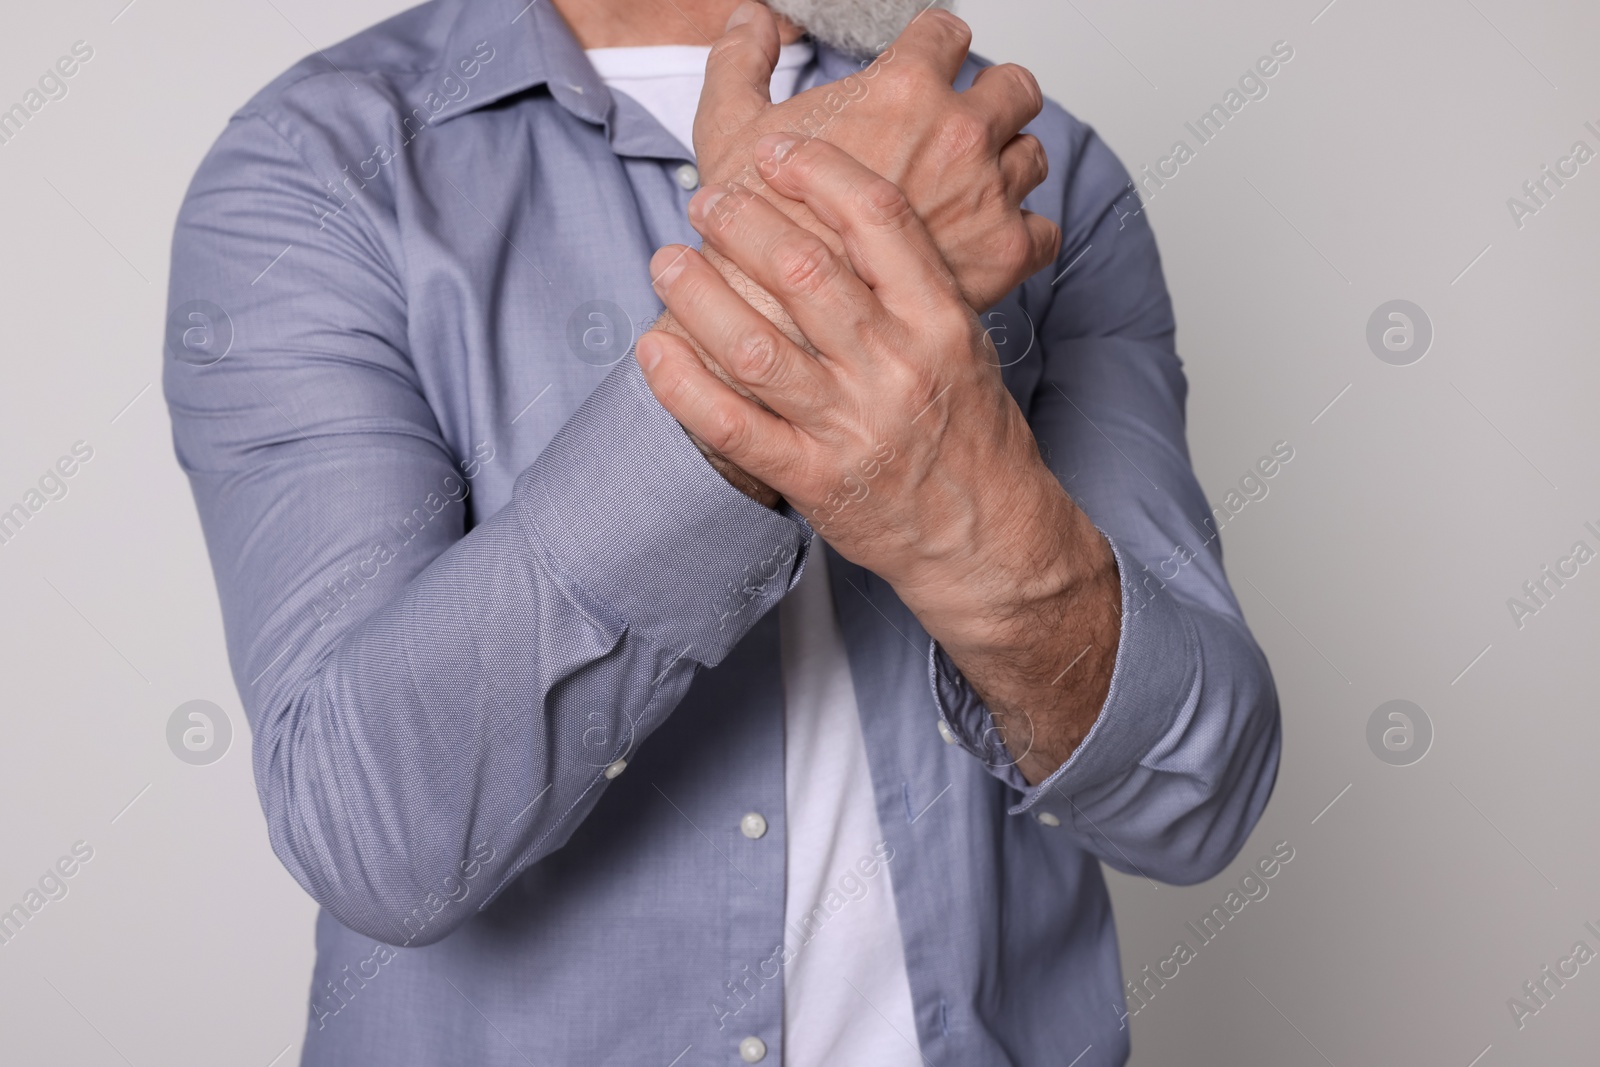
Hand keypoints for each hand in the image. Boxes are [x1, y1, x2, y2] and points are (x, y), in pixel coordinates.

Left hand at [655, 2, 1059, 504]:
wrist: (987, 538)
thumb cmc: (973, 436)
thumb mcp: (968, 343)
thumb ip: (913, 282)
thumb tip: (845, 212)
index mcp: (939, 321)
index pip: (878, 218)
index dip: (817, 172)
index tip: (775, 153)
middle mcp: (895, 367)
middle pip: (804, 269)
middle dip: (741, 222)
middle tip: (708, 202)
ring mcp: (851, 426)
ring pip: (755, 345)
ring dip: (696, 294)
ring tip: (667, 263)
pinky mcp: (813, 479)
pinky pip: (733, 427)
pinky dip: (683, 387)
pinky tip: (652, 351)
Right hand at [696, 2, 1058, 310]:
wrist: (782, 322)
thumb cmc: (758, 232)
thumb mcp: (727, 131)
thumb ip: (738, 63)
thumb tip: (749, 20)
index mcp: (903, 89)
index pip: (946, 33)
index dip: (933, 50)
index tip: (924, 72)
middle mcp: (959, 133)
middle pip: (1013, 88)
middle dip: (991, 102)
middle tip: (960, 131)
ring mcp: (989, 193)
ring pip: (1032, 155)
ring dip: (1006, 168)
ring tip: (969, 192)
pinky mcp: (1006, 253)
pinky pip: (1044, 229)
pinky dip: (1023, 236)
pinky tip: (988, 244)